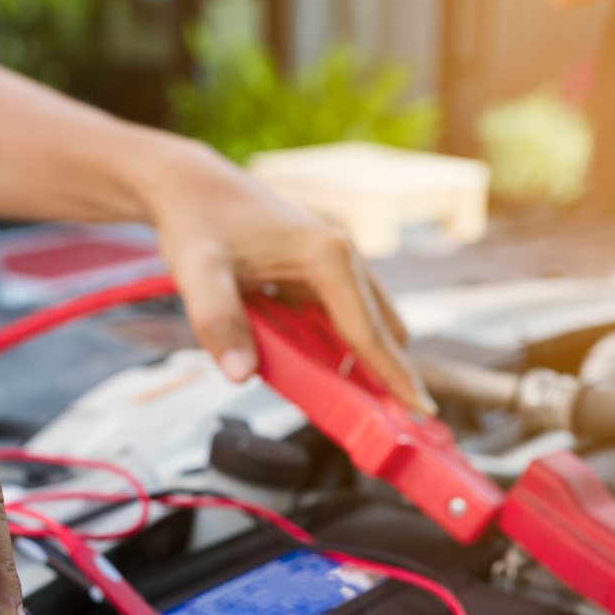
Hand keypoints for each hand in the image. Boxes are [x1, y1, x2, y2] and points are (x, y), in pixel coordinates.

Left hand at [132, 135, 436, 414]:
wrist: (191, 187)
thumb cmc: (198, 225)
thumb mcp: (197, 272)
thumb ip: (217, 321)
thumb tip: (240, 375)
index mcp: (329, 258)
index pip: (370, 333)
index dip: (395, 378)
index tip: (423, 412)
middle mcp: (345, 257)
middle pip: (385, 331)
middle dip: (389, 377)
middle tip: (389, 427)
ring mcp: (340, 262)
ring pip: (372, 324)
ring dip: (367, 364)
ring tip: (361, 409)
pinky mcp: (326, 270)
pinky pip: (348, 318)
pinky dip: (346, 349)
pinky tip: (325, 373)